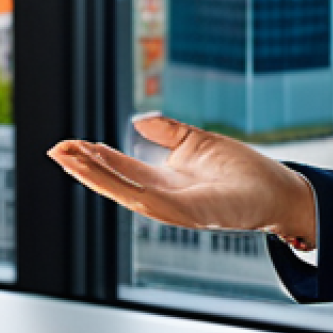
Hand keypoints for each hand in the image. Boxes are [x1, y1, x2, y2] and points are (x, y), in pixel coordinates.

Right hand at [47, 114, 315, 247]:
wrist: (275, 188)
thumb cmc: (241, 170)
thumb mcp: (198, 142)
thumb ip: (169, 133)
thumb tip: (138, 120)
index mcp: (164, 179)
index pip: (121, 168)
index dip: (94, 157)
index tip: (69, 144)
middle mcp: (163, 196)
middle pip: (115, 182)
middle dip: (85, 168)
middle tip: (57, 150)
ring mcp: (174, 208)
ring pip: (125, 192)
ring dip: (97, 177)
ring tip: (71, 159)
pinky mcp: (190, 212)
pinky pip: (152, 200)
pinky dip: (126, 188)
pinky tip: (107, 174)